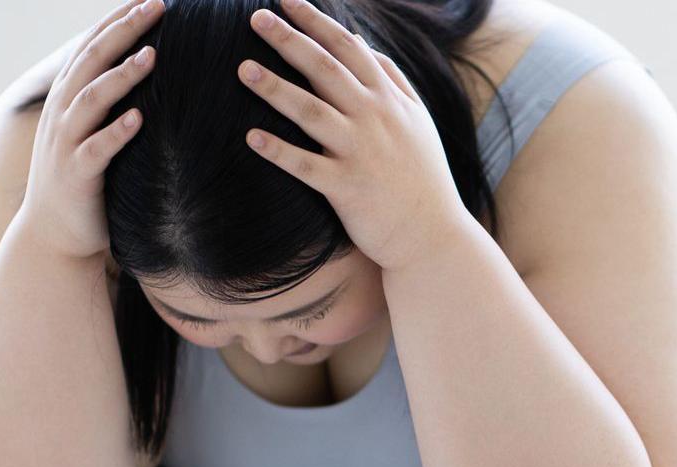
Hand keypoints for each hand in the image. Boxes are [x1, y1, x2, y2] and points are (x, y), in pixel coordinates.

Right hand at [17, 0, 165, 259]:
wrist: (52, 236)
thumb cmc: (83, 179)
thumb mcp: (91, 131)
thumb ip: (107, 100)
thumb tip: (142, 66)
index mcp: (68, 97)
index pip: (91, 45)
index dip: (117, 19)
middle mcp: (62, 114)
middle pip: (91, 61)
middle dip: (122, 31)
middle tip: (156, 7)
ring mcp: (66, 144)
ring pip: (90, 100)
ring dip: (120, 76)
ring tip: (151, 55)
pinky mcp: (76, 176)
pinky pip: (97, 150)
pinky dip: (117, 132)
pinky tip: (139, 118)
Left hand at [238, 0, 471, 271]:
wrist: (434, 235)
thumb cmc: (422, 176)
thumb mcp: (418, 119)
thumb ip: (392, 78)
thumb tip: (363, 42)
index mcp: (388, 99)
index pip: (348, 47)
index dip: (315, 20)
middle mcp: (374, 118)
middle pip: (325, 69)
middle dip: (289, 40)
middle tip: (254, 17)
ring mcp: (361, 152)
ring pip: (312, 112)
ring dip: (276, 89)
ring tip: (242, 69)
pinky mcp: (348, 189)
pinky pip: (307, 166)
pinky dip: (280, 151)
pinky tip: (251, 137)